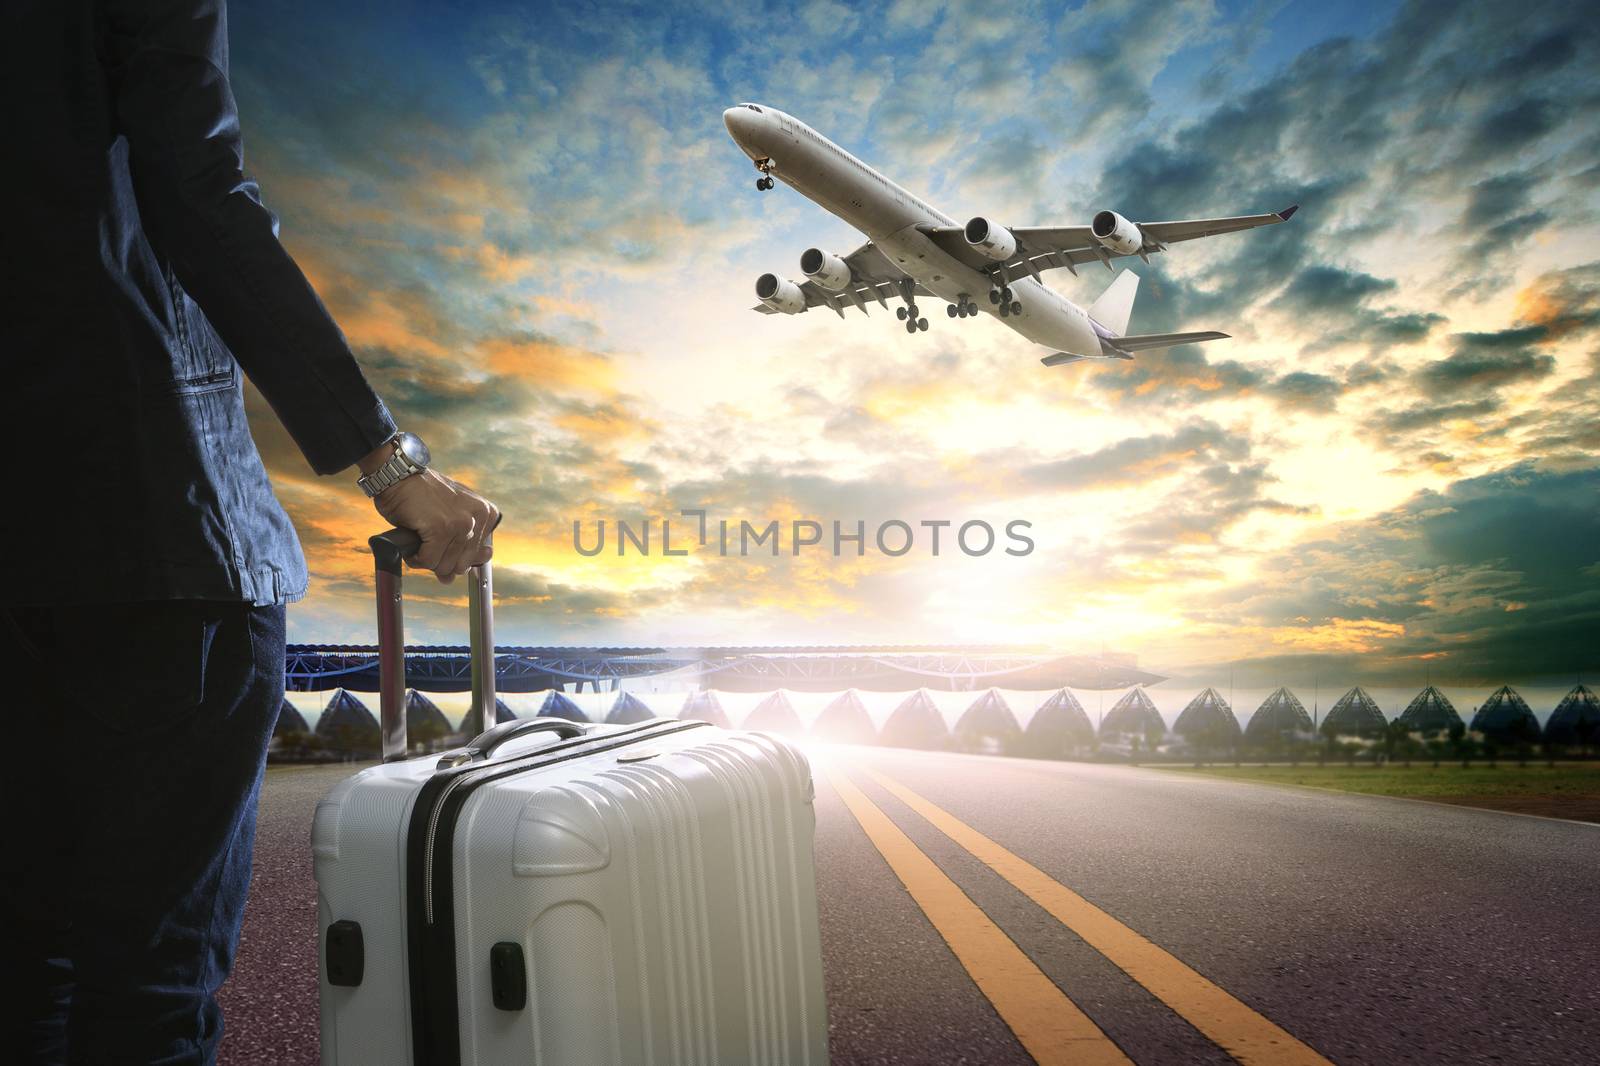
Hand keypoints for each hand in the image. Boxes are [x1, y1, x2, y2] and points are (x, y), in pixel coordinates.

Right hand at [372, 468, 500, 582]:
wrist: (398, 475)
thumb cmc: (421, 495)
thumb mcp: (449, 515)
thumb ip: (459, 545)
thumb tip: (452, 577)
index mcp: (486, 513)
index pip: (477, 557)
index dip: (455, 558)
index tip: (443, 548)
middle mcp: (478, 517)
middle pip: (460, 565)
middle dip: (439, 560)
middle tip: (427, 543)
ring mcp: (461, 523)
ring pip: (443, 565)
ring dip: (425, 559)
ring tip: (419, 539)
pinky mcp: (441, 529)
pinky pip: (428, 560)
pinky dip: (415, 558)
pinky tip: (411, 542)